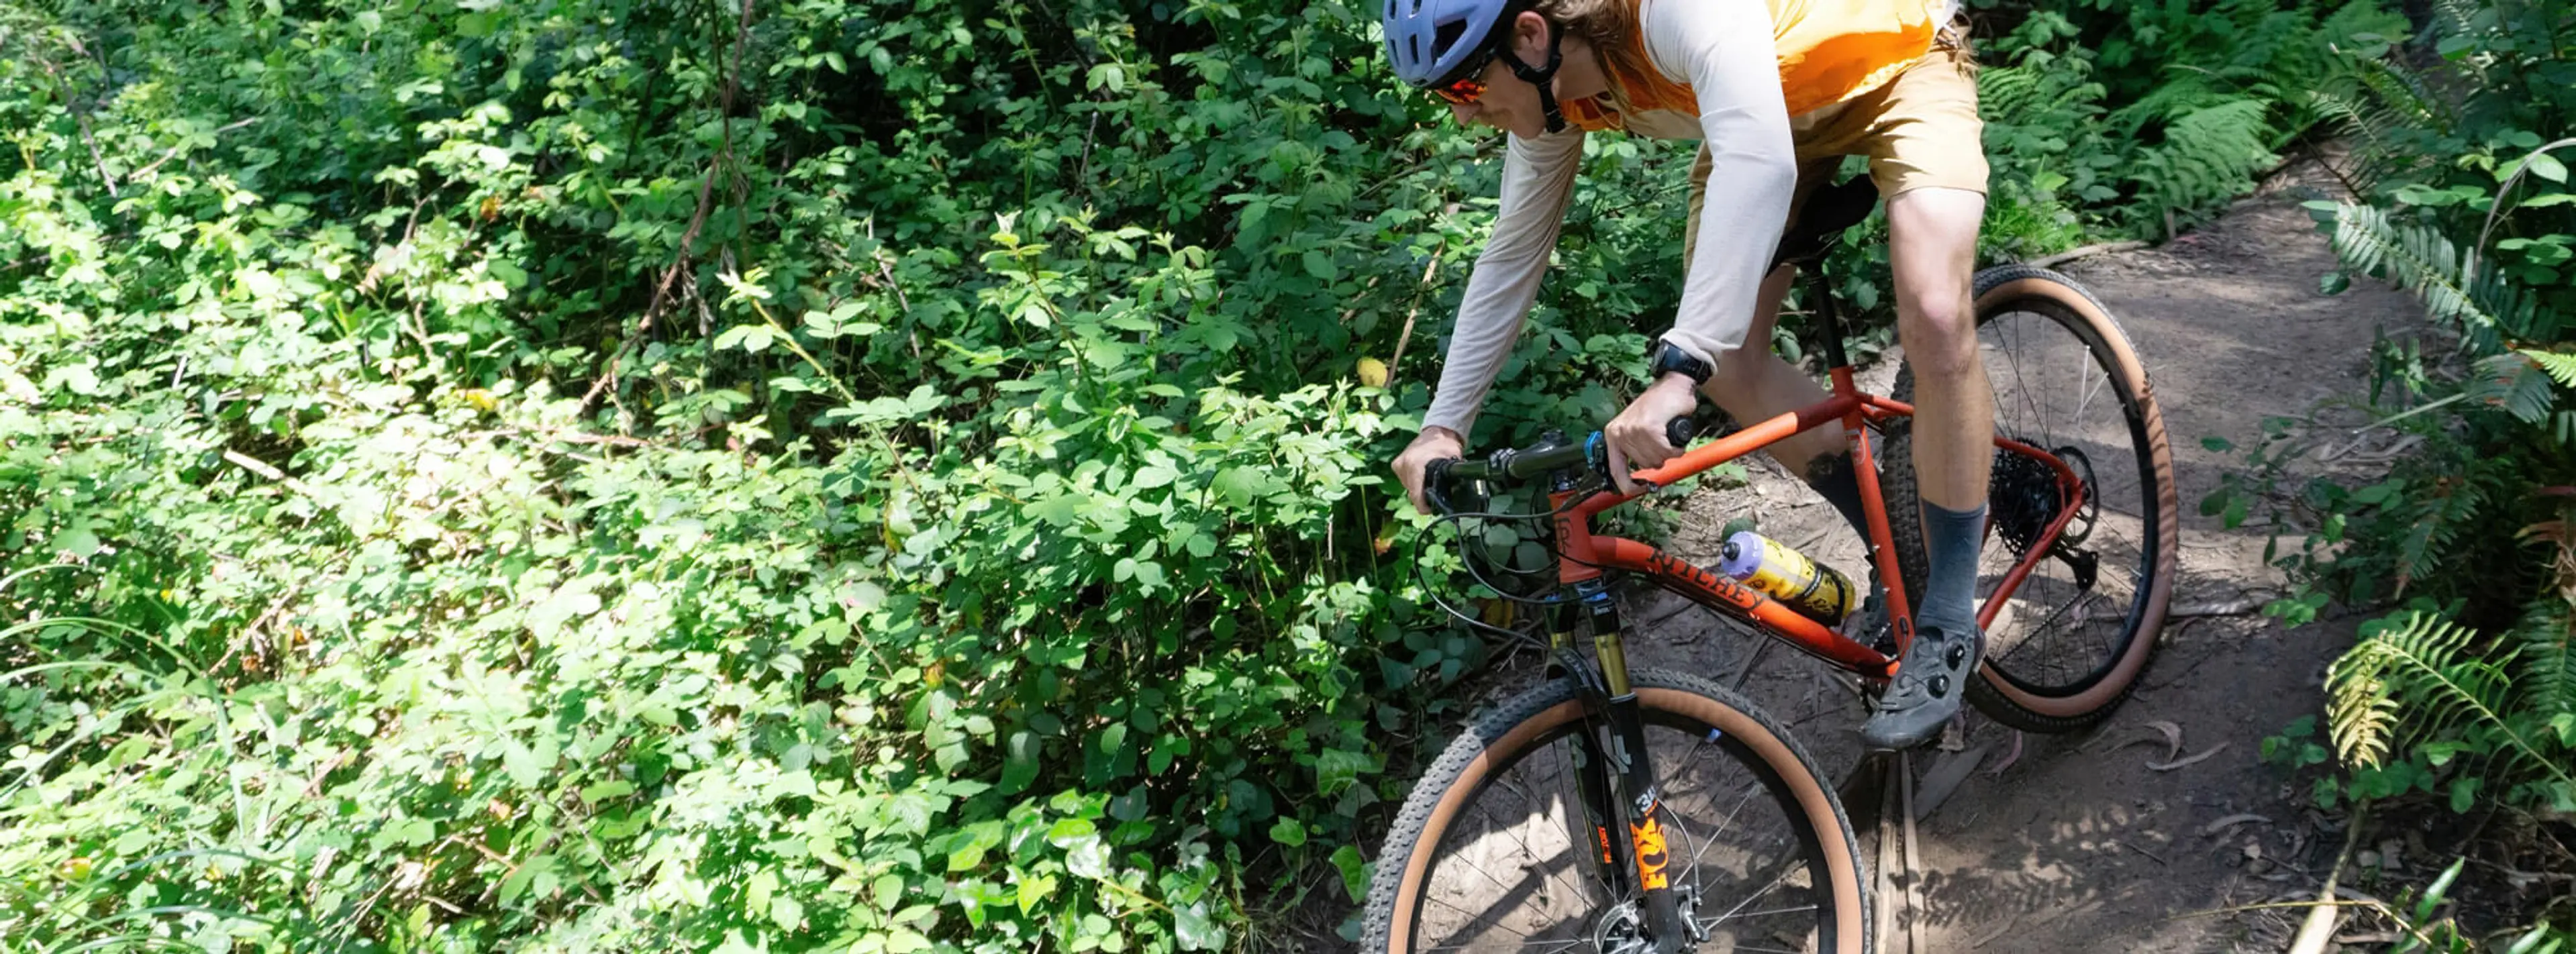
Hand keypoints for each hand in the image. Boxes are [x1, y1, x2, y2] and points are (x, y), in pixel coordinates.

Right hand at [1393, 426, 1466, 514]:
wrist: (1437, 431)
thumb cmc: (1446, 444)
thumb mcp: (1453, 462)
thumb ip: (1452, 478)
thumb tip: (1456, 495)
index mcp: (1414, 463)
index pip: (1415, 493)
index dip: (1423, 506)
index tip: (1430, 510)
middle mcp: (1403, 464)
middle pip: (1412, 492)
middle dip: (1423, 497)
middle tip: (1436, 495)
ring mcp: (1398, 464)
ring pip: (1408, 487)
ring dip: (1418, 489)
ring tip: (1430, 483)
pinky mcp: (1396, 465)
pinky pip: (1406, 481)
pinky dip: (1414, 482)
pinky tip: (1424, 477)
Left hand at [1603, 373, 1702, 495]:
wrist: (1674, 383)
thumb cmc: (1661, 406)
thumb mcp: (1639, 428)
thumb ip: (1635, 449)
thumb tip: (1638, 478)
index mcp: (1613, 434)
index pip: (1616, 470)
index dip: (1627, 485)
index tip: (1637, 491)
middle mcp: (1619, 433)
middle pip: (1645, 465)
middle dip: (1659, 457)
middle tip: (1664, 440)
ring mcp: (1633, 430)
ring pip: (1657, 460)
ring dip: (1669, 451)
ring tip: (1668, 434)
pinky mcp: (1648, 428)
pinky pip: (1666, 452)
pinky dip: (1676, 449)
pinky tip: (1674, 437)